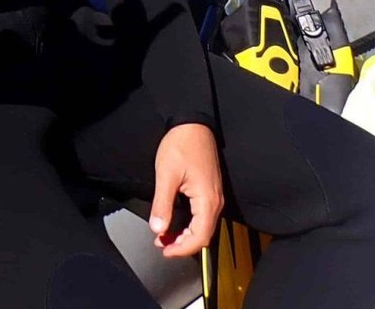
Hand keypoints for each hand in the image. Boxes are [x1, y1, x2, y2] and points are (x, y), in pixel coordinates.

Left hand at [149, 123, 223, 258]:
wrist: (192, 123)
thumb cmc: (181, 144)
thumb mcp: (166, 175)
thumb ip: (162, 205)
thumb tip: (158, 229)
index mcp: (207, 200)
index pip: (200, 236)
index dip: (183, 249)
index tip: (166, 251)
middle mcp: (215, 201)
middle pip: (204, 235)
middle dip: (183, 244)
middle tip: (162, 245)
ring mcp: (215, 196)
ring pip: (203, 226)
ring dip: (185, 235)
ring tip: (165, 236)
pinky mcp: (210, 190)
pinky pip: (202, 215)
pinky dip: (189, 224)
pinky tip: (175, 222)